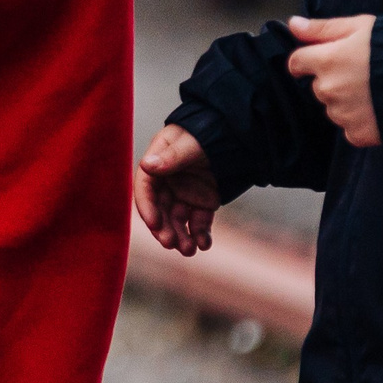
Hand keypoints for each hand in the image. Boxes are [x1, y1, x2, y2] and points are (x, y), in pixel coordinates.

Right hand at [136, 125, 222, 255]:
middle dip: (165, 228)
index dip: (147, 206)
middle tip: (171, 244)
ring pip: (178, 220)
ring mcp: (185, 193)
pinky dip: (201, 234)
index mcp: (157, 164)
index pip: (145, 188)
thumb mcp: (191, 144)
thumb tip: (147, 165)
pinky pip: (199, 222)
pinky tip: (205, 244)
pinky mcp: (203, 202)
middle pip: (161, 209)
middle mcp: (167, 181)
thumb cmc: (209, 131)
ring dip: (181, 236)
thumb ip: (172, 157)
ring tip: (190, 251)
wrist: (236, 135)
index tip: (155, 223)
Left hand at [288, 14, 379, 146]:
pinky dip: (360, 123)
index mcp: (326, 61)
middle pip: (319, 86)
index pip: (296, 63)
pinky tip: (379, 110)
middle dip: (334, 80)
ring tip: (375, 92)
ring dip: (346, 102)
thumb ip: (323, 28)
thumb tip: (293, 25)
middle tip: (362, 73)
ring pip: (334, 108)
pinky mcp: (360, 133)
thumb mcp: (359, 27)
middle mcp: (329, 89)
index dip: (306, 61)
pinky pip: (350, 129)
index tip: (318, 60)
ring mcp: (344, 114)